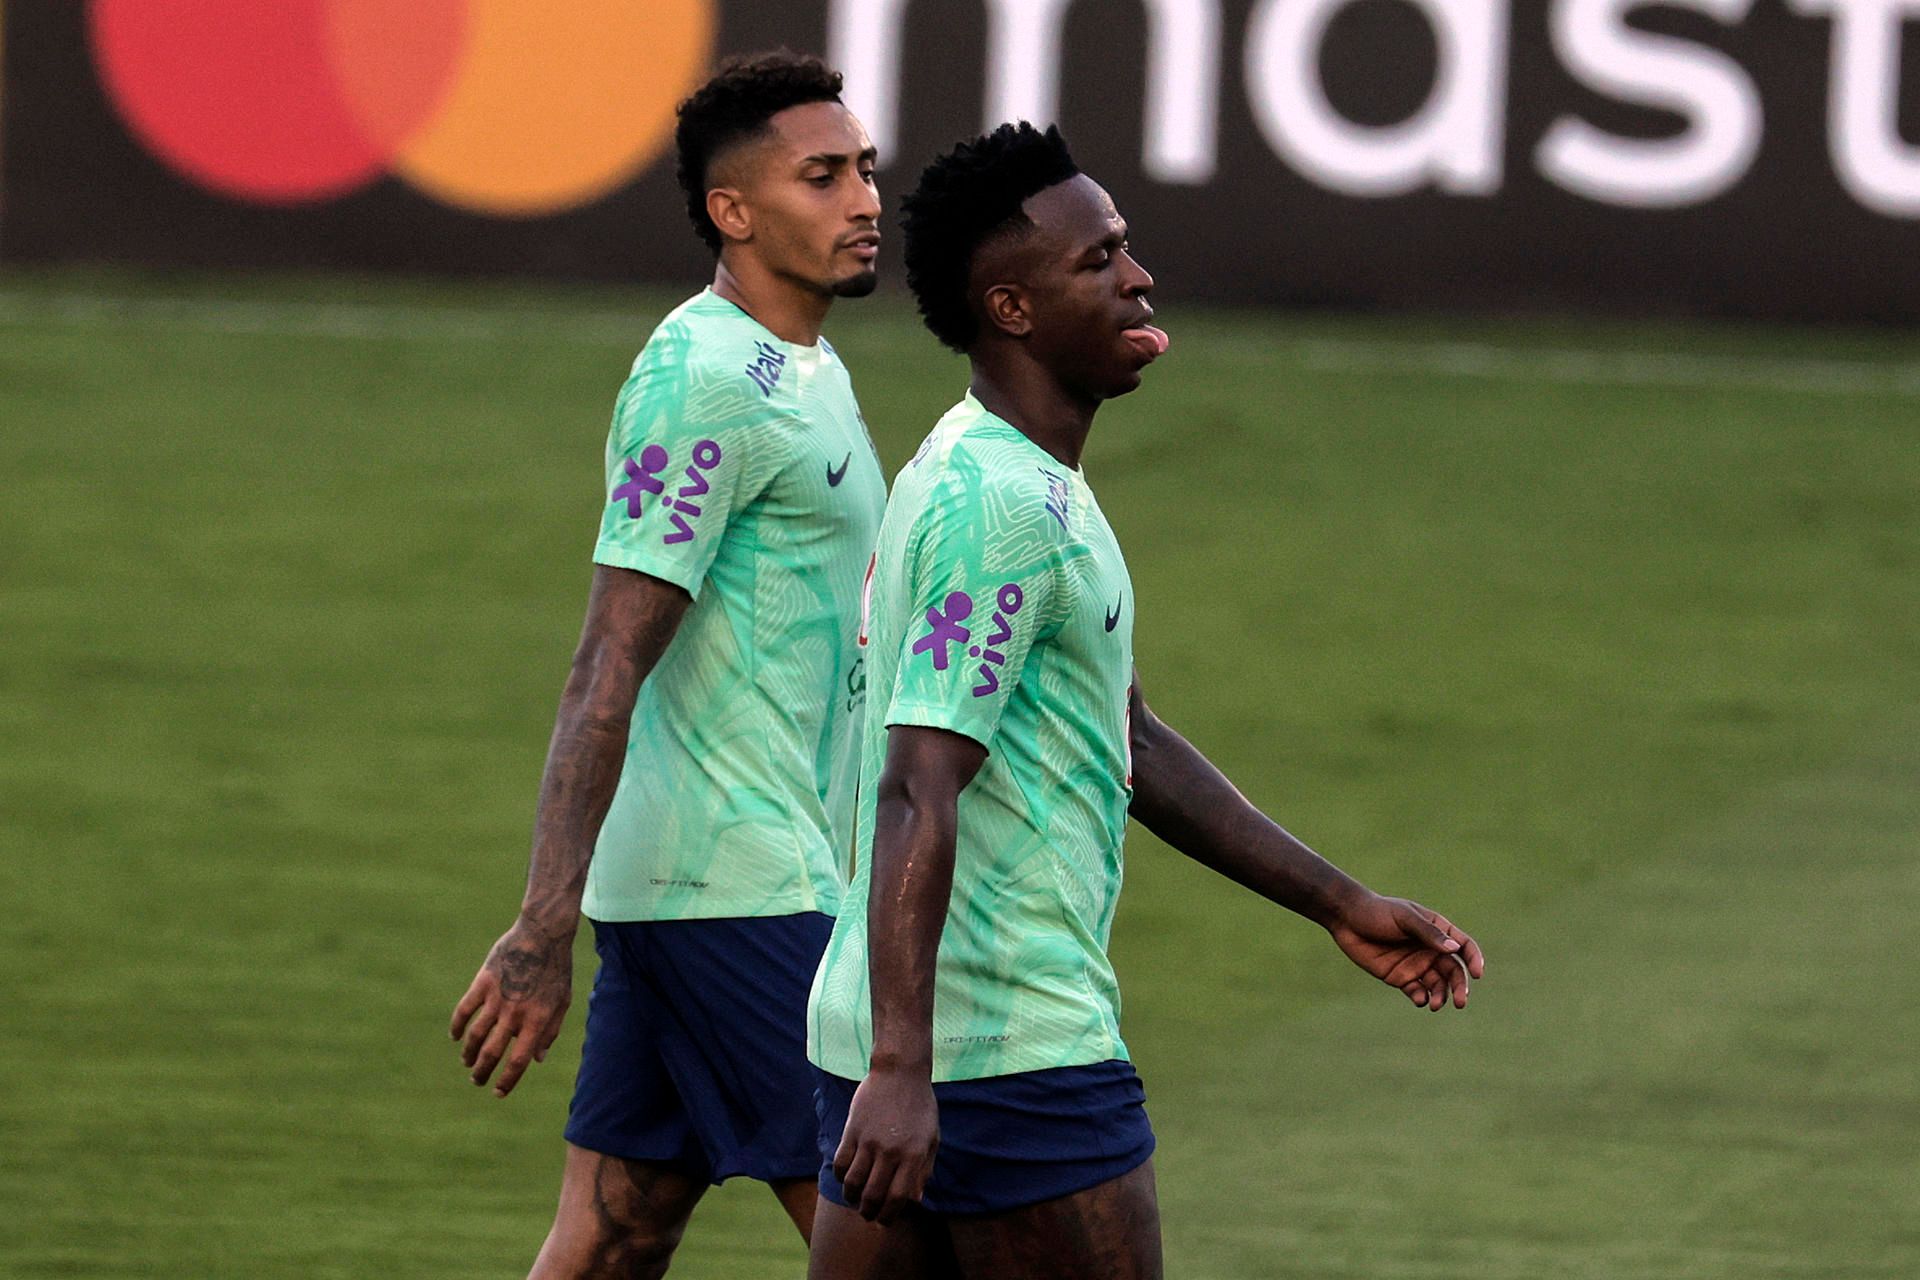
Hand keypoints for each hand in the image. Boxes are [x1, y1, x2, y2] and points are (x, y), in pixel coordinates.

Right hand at [449, 918, 573, 1095]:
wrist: (542, 934)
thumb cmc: (556, 969)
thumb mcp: (562, 1001)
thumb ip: (551, 1031)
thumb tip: (538, 1059)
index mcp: (537, 1021)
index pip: (518, 1062)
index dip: (506, 1082)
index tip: (497, 1092)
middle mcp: (515, 1014)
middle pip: (492, 1054)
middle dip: (482, 1073)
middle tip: (477, 1080)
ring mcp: (497, 999)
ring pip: (475, 1036)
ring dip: (468, 1054)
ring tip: (467, 1063)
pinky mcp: (482, 983)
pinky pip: (464, 1011)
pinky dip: (456, 1026)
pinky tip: (455, 1037)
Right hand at [832, 1065, 938, 1222]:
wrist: (900, 1072)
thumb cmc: (920, 1106)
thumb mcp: (932, 1138)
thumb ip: (924, 1170)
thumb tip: (914, 1200)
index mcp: (914, 1155)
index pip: (898, 1198)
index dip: (889, 1216)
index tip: (884, 1220)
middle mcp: (891, 1151)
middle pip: (873, 1196)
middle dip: (869, 1213)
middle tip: (867, 1215)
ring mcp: (870, 1141)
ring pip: (853, 1183)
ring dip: (852, 1198)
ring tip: (855, 1199)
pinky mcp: (853, 1130)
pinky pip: (840, 1163)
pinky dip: (840, 1176)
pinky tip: (846, 1177)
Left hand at [1325, 893, 1485, 1010]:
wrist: (1346, 920)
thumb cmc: (1378, 913)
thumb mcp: (1404, 918)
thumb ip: (1428, 933)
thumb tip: (1454, 947)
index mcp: (1436, 931)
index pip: (1463, 946)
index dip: (1474, 959)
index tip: (1478, 973)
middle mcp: (1430, 950)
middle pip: (1454, 971)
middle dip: (1459, 987)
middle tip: (1460, 1002)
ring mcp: (1416, 965)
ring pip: (1437, 985)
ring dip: (1441, 996)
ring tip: (1434, 1004)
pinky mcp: (1400, 977)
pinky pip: (1417, 991)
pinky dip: (1421, 998)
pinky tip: (1420, 999)